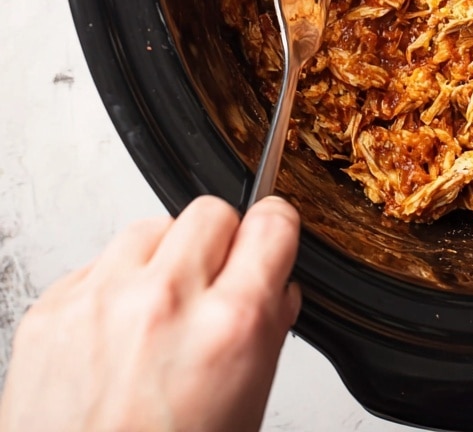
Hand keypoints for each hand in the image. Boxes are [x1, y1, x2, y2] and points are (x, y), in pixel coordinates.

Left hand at [0, 195, 300, 431]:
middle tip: (211, 288)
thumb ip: (266, 331)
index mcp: (228, 326)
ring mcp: (101, 301)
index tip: (268, 240)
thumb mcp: (246, 406)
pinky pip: (99, 264)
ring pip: (152, 228)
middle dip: (218, 246)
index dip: (275, 232)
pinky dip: (113, 290)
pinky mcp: (52, 308)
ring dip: (162, 262)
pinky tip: (117, 336)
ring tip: (158, 318)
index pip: (272, 223)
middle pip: (211, 211)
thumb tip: (274, 284)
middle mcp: (163, 301)